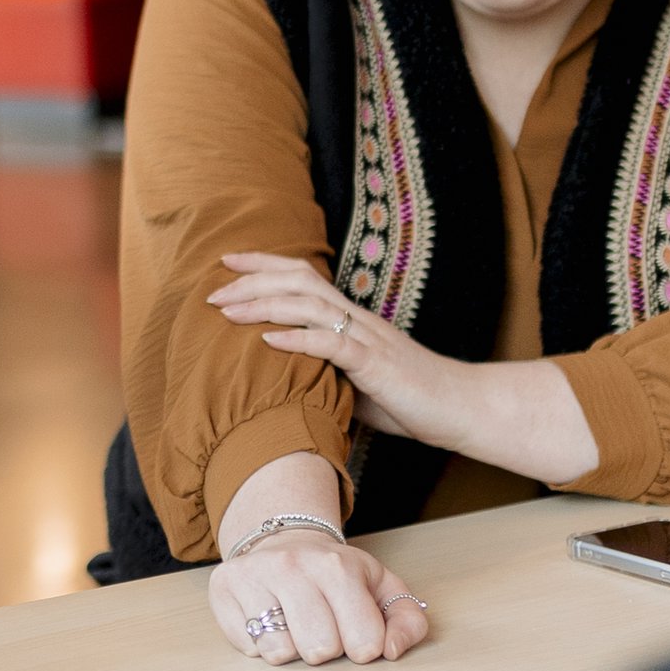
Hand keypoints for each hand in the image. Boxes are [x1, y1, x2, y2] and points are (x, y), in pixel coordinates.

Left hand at [211, 253, 476, 445]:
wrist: (457, 408)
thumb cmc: (408, 398)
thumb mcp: (356, 381)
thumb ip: (324, 370)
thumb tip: (285, 376)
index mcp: (350, 318)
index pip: (302, 277)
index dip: (263, 264)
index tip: (226, 262)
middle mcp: (356, 319)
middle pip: (298, 282)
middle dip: (251, 281)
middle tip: (212, 290)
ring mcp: (366, 338)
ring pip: (309, 306)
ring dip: (263, 306)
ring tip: (227, 311)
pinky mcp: (375, 364)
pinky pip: (332, 345)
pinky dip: (297, 339)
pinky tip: (268, 340)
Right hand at [211, 528, 428, 664]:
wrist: (284, 543)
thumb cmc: (337, 576)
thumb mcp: (382, 589)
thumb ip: (408, 622)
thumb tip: (390, 651)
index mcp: (338, 566)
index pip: (365, 644)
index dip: (363, 646)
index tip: (354, 628)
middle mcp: (293, 565)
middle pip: (320, 650)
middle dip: (325, 648)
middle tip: (321, 623)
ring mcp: (254, 575)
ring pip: (280, 653)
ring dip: (291, 647)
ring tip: (294, 622)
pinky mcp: (223, 587)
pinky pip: (249, 647)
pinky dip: (260, 642)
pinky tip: (268, 618)